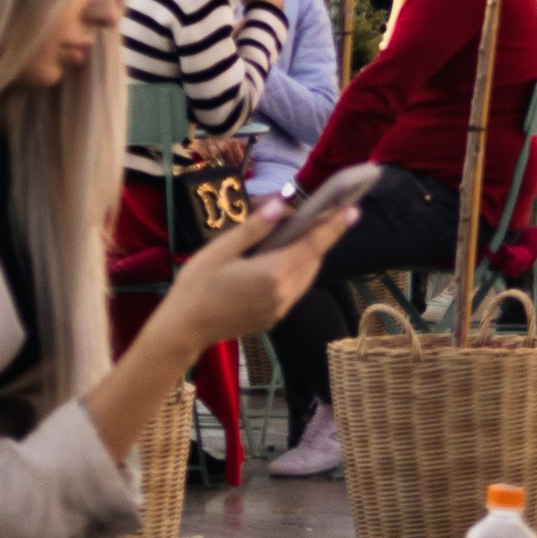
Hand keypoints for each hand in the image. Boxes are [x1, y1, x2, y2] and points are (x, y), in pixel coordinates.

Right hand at [171, 194, 356, 346]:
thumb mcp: (221, 250)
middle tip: (323, 215)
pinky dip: (297, 271)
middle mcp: (283, 293)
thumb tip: (281, 207)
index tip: (353, 210)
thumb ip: (254, 229)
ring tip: (303, 234)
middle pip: (313, 261)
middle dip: (320, 238)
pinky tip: (282, 259)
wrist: (183, 330)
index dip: (334, 227)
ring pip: (306, 277)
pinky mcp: (273, 318)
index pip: (312, 245)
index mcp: (273, 273)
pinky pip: (294, 290)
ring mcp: (280, 309)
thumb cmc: (196, 286)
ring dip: (308, 255)